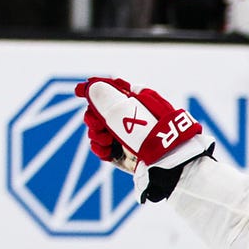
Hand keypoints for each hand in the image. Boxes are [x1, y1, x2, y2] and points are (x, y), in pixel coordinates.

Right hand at [75, 77, 203, 168]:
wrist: (170, 163)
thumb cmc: (152, 132)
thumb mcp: (128, 109)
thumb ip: (106, 97)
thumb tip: (90, 85)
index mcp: (140, 102)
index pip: (112, 91)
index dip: (94, 90)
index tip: (79, 91)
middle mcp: (134, 119)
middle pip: (101, 113)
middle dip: (93, 117)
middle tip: (97, 124)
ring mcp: (129, 138)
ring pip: (100, 131)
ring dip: (96, 134)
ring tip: (106, 140)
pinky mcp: (125, 156)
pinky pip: (104, 149)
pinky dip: (101, 148)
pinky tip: (105, 150)